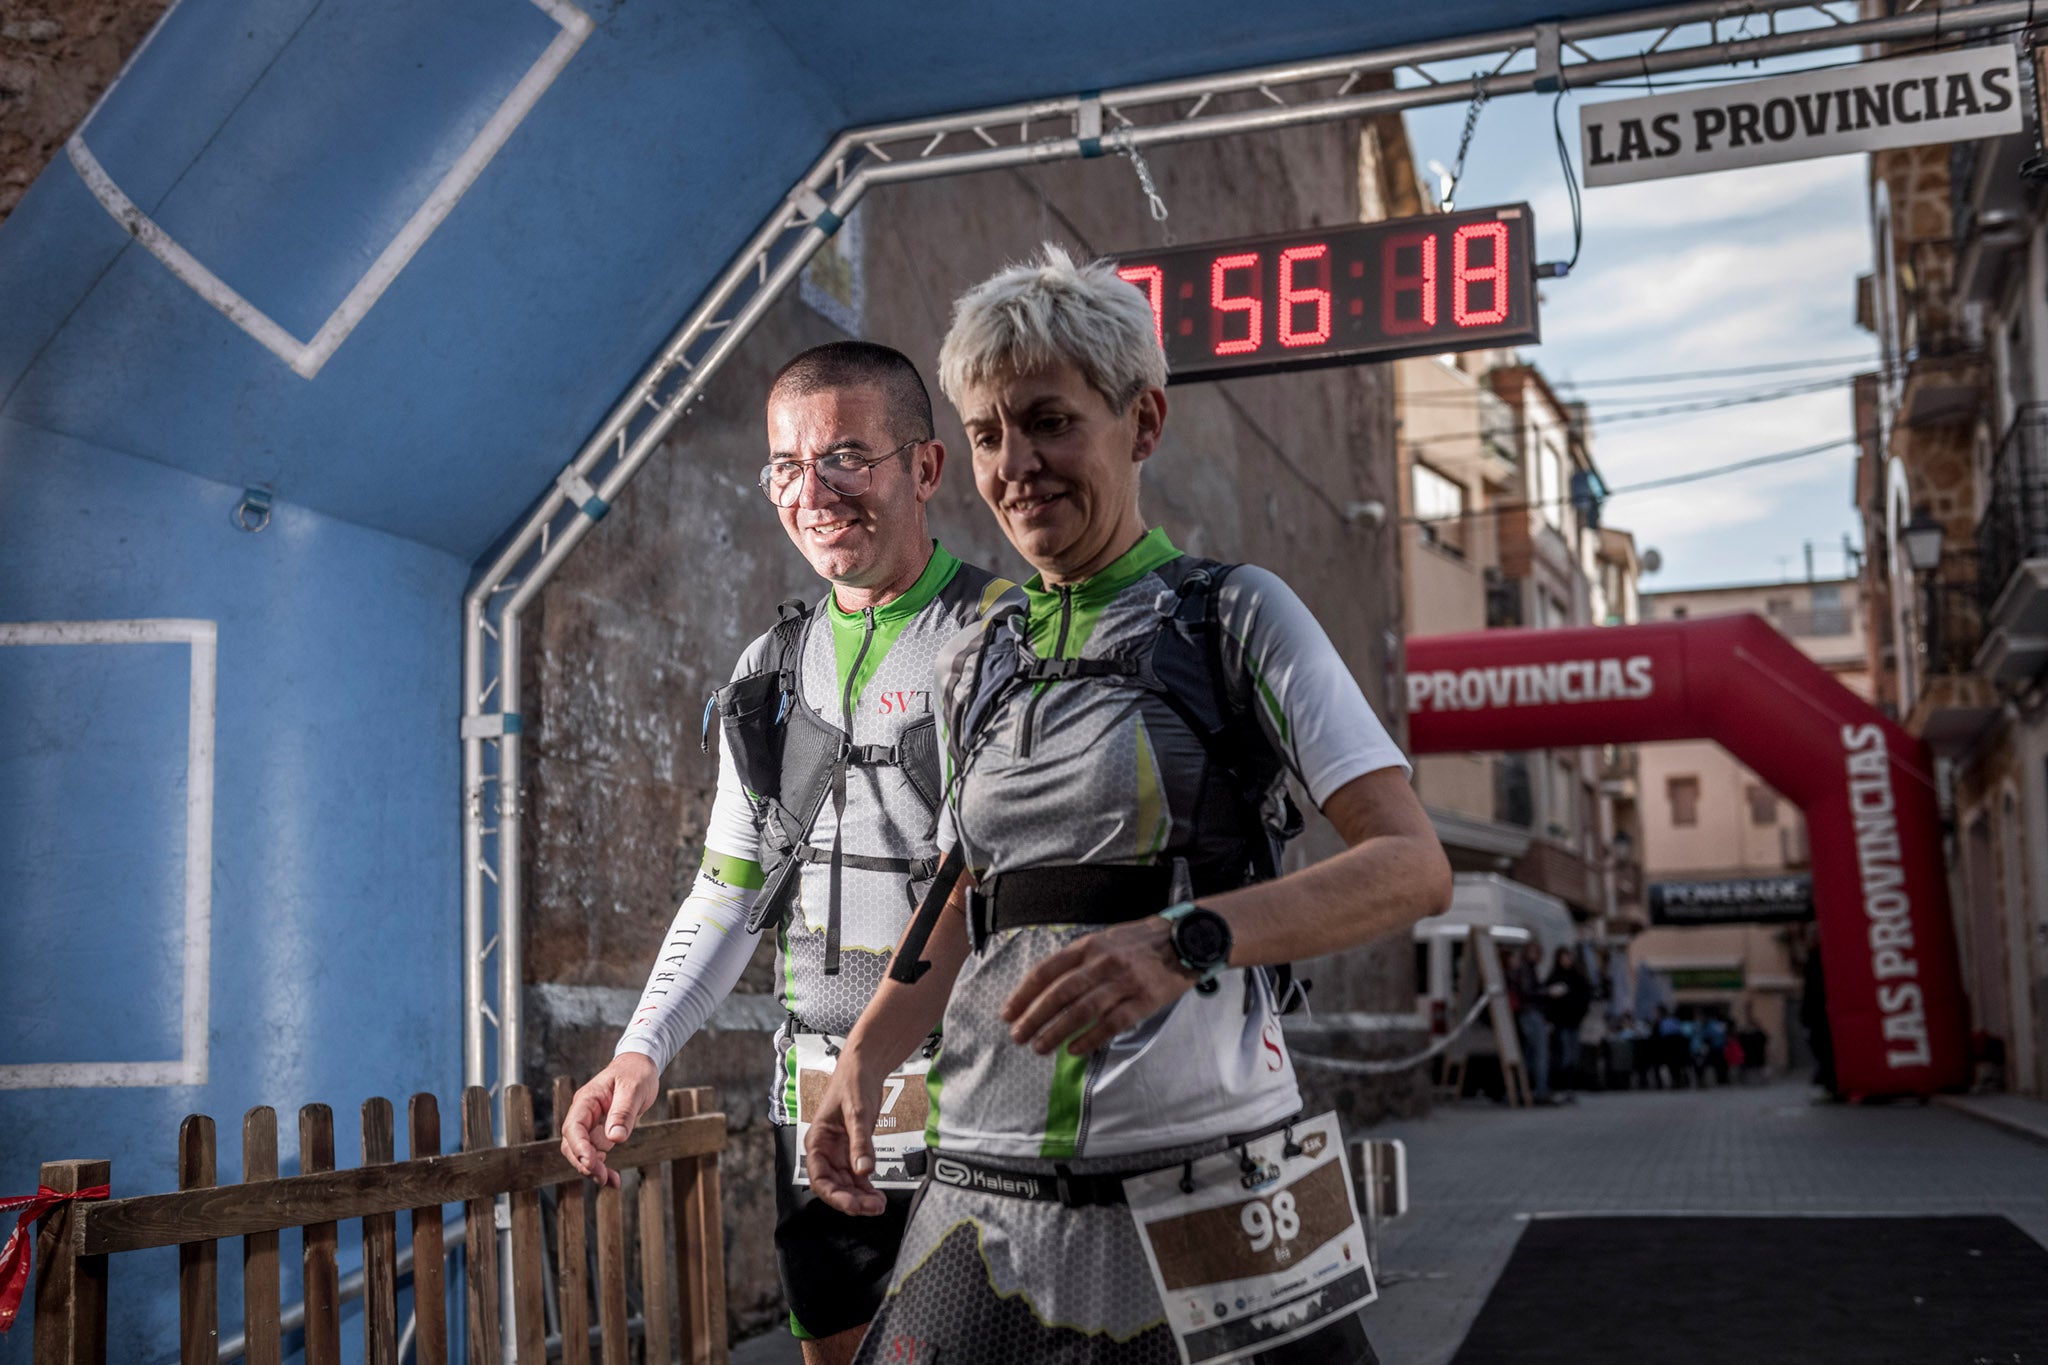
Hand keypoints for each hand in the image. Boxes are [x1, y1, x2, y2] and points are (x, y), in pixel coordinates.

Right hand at [559, 1052, 660, 1187]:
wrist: (641, 1066)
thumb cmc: (636, 1073)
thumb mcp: (633, 1088)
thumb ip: (623, 1112)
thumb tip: (615, 1138)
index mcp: (587, 1100)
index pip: (573, 1127)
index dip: (579, 1147)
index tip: (591, 1162)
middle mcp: (584, 1114)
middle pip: (572, 1144)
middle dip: (584, 1163)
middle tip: (602, 1177)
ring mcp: (591, 1125)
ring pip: (582, 1153)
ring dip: (592, 1169)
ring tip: (611, 1182)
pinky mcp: (601, 1134)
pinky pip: (596, 1155)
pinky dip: (602, 1168)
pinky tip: (614, 1179)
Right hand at [804, 1061, 887, 1216]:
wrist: (864, 1067)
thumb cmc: (852, 1082)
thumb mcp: (857, 1112)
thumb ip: (860, 1142)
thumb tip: (863, 1170)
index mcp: (817, 1141)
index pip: (818, 1178)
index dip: (834, 1196)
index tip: (853, 1205)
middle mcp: (825, 1151)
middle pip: (833, 1186)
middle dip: (851, 1200)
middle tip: (873, 1208)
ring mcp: (839, 1153)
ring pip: (846, 1185)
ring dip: (861, 1197)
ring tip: (879, 1205)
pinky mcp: (853, 1151)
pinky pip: (857, 1176)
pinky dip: (866, 1188)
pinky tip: (877, 1196)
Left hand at [1001, 917, 1192, 1057]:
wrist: (1186, 939)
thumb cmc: (1139, 943)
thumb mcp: (1105, 940)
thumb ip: (1078, 961)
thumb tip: (1046, 989)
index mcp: (1089, 945)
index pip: (1048, 970)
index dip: (1024, 993)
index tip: (1008, 1013)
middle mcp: (1103, 962)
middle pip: (1060, 993)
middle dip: (1034, 1017)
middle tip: (1017, 1036)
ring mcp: (1124, 982)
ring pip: (1083, 1010)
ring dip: (1056, 1031)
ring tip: (1039, 1048)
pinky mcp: (1144, 1000)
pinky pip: (1112, 1023)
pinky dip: (1090, 1038)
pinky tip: (1074, 1050)